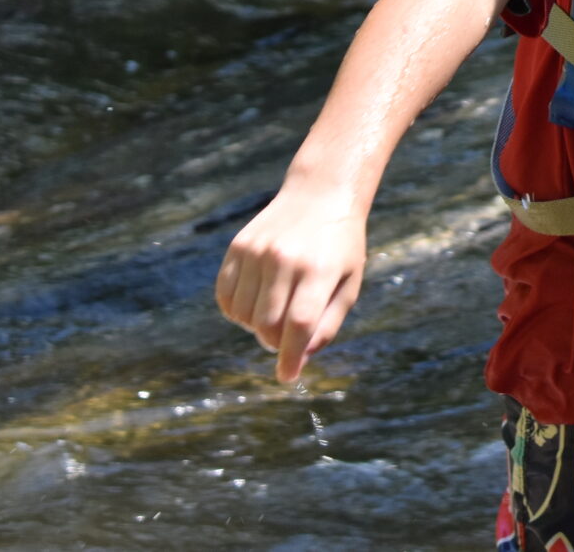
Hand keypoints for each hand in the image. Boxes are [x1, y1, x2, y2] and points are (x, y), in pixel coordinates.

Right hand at [214, 180, 367, 383]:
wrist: (320, 196)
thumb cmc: (340, 247)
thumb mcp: (348, 283)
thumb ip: (326, 325)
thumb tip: (298, 361)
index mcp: (320, 269)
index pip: (299, 324)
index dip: (290, 356)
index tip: (287, 376)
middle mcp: (285, 259)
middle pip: (267, 324)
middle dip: (275, 342)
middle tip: (287, 337)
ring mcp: (257, 251)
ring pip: (242, 315)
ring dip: (255, 326)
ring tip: (275, 311)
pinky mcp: (238, 247)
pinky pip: (225, 296)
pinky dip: (236, 311)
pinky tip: (255, 302)